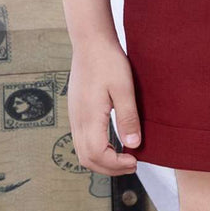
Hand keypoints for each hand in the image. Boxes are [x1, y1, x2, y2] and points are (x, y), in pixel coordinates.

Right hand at [68, 40, 142, 174]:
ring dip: (102, 160)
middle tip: (131, 164)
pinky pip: (81, 140)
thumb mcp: (124, 88)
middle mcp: (77, 120)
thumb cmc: (108, 61)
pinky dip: (96, 149)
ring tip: (123, 156)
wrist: (90, 42)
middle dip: (109, 168)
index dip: (116, 164)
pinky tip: (112, 142)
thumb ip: (128, 117)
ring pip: (82, 151)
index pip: (98, 155)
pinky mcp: (76, 111)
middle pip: (87, 159)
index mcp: (89, 117)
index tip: (135, 160)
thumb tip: (133, 145)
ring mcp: (74, 116)